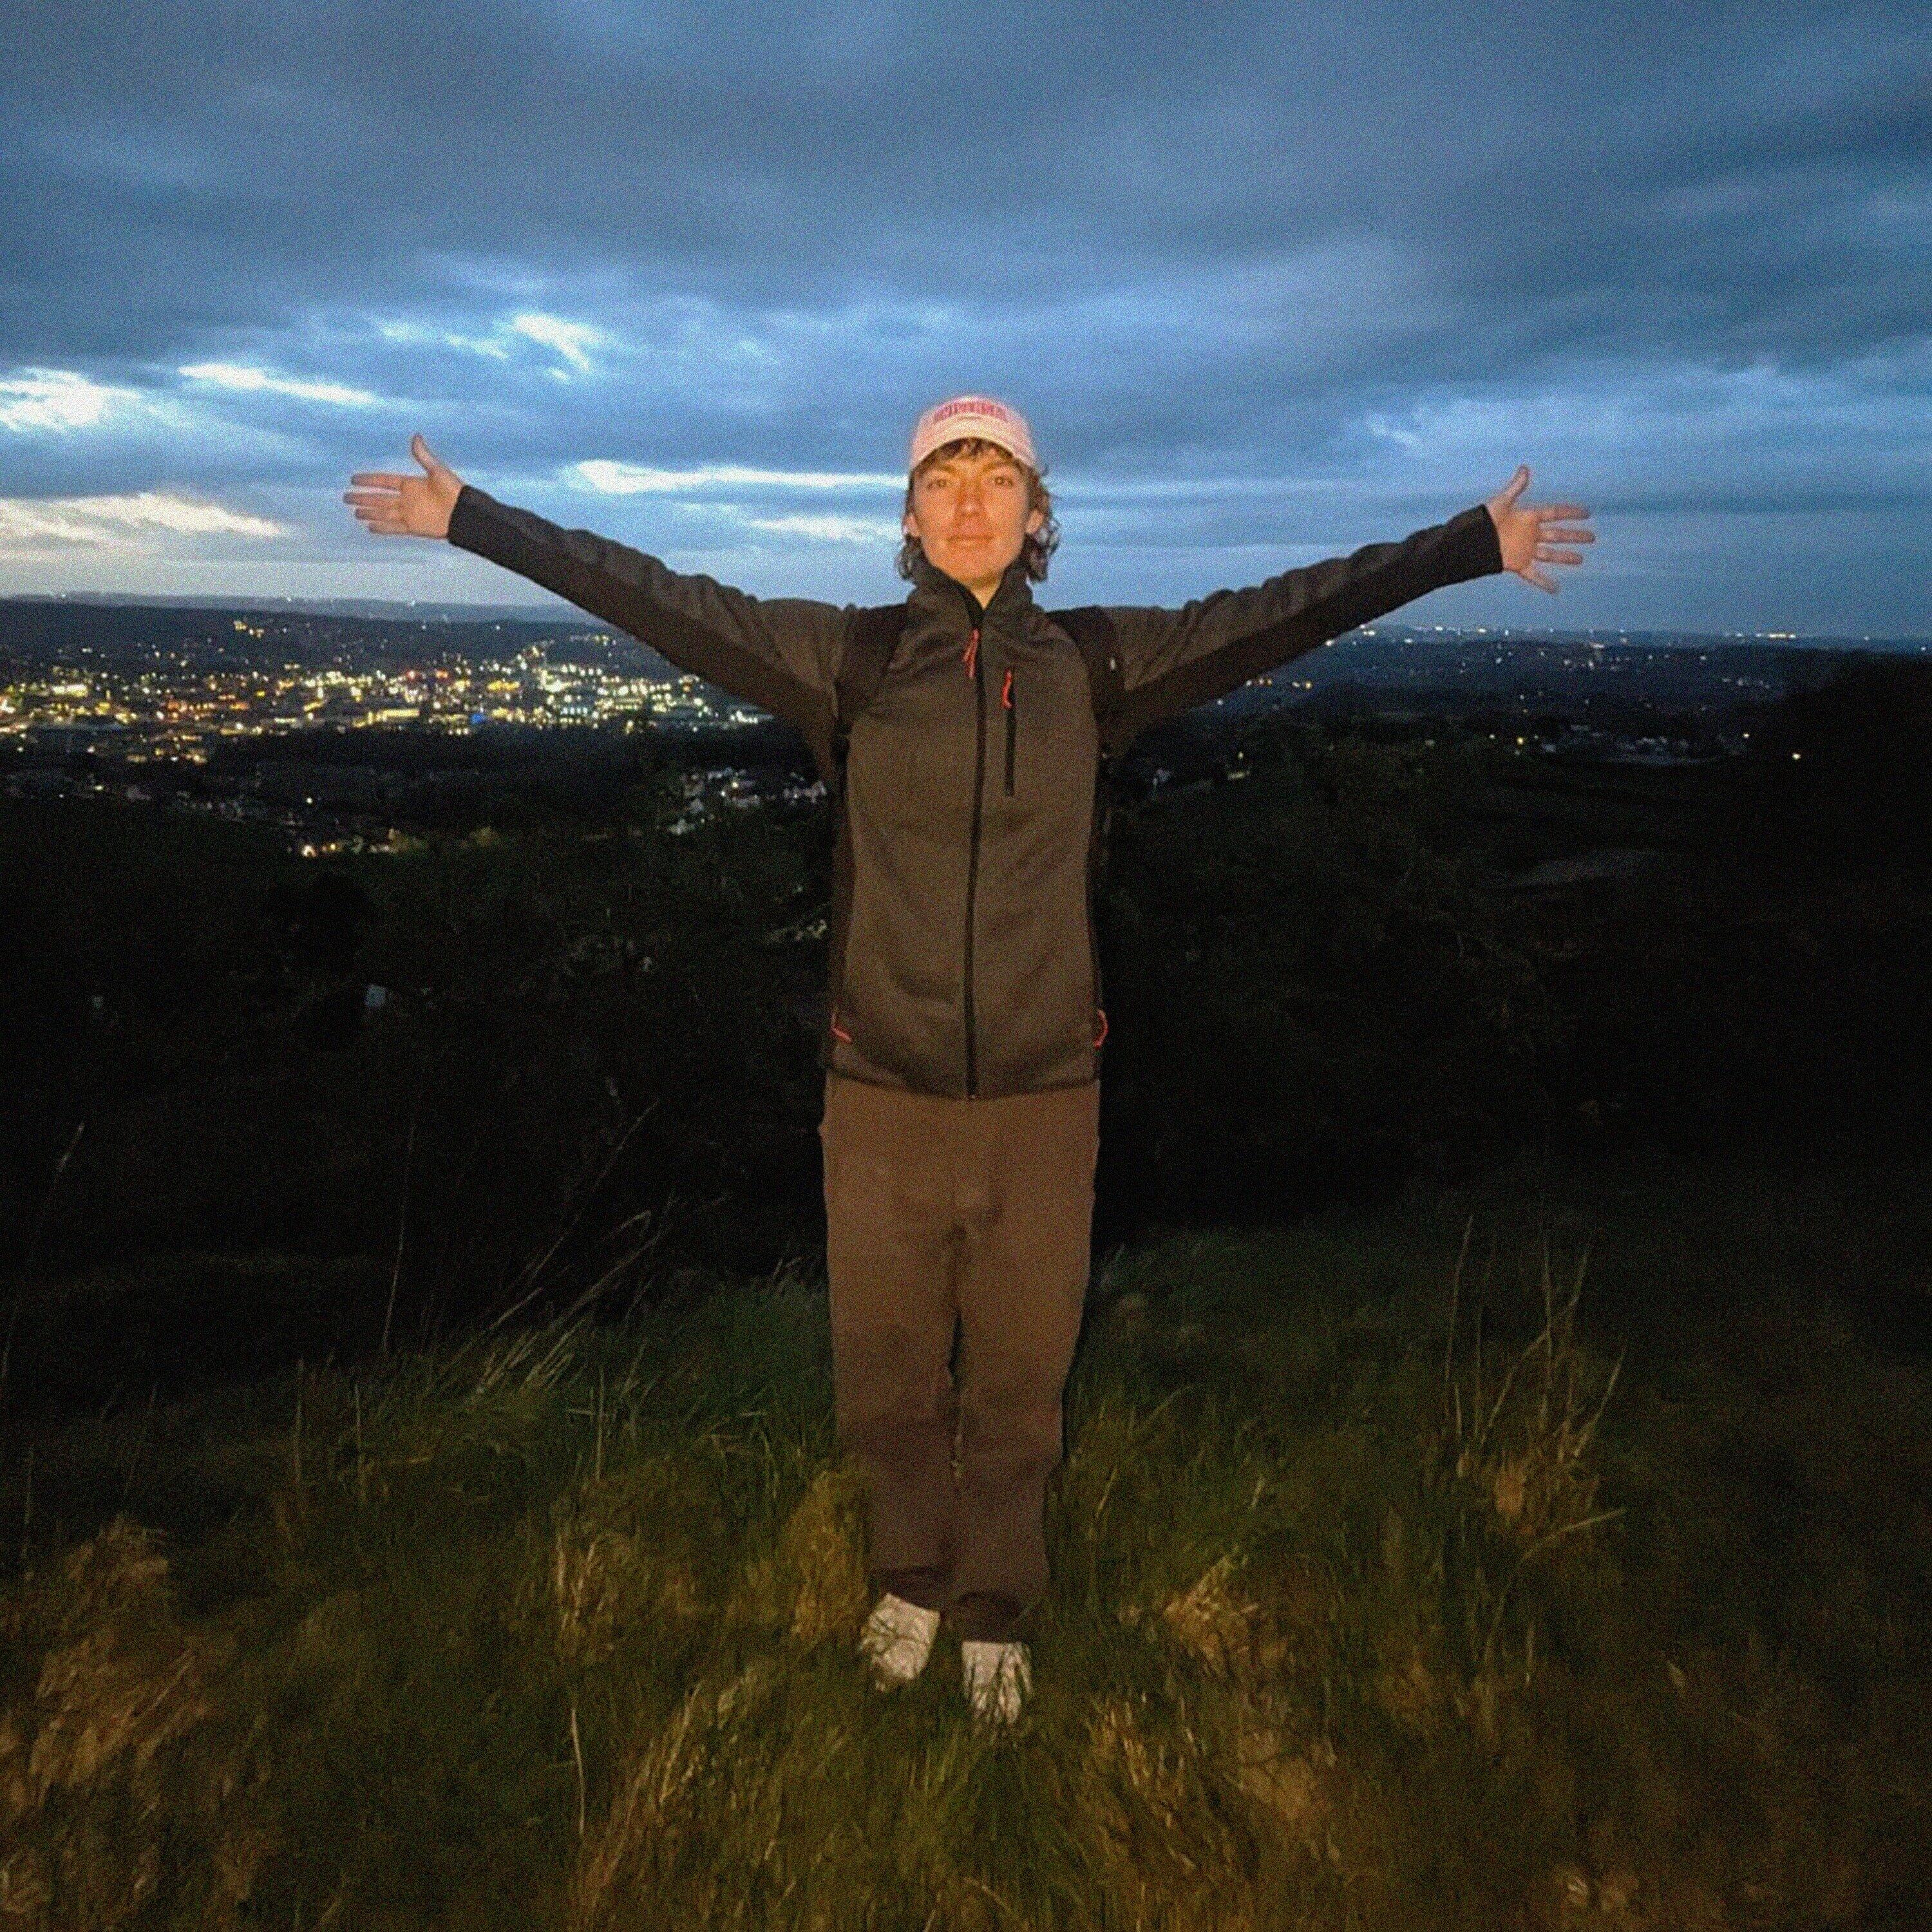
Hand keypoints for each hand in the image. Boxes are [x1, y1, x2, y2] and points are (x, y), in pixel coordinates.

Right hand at [344, 433, 463, 538]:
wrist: (464, 513)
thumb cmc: (455, 491)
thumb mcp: (437, 470)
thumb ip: (423, 456)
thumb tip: (415, 437)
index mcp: (411, 484)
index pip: (384, 481)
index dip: (369, 480)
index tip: (354, 479)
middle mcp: (407, 499)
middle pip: (379, 498)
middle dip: (363, 498)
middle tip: (346, 497)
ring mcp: (408, 514)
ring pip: (382, 513)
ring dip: (369, 513)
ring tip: (354, 513)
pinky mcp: (412, 527)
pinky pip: (393, 528)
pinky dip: (381, 528)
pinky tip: (369, 527)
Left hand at [1484, 466, 1593, 592]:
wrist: (1470, 542)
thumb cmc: (1484, 520)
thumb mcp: (1501, 502)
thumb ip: (1516, 488)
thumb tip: (1525, 468)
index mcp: (1528, 517)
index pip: (1554, 513)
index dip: (1570, 513)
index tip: (1586, 513)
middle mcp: (1530, 534)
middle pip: (1558, 535)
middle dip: (1574, 536)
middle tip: (1592, 538)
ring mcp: (1525, 550)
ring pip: (1551, 554)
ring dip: (1565, 557)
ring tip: (1581, 560)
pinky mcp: (1518, 564)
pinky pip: (1534, 575)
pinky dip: (1545, 583)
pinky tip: (1556, 589)